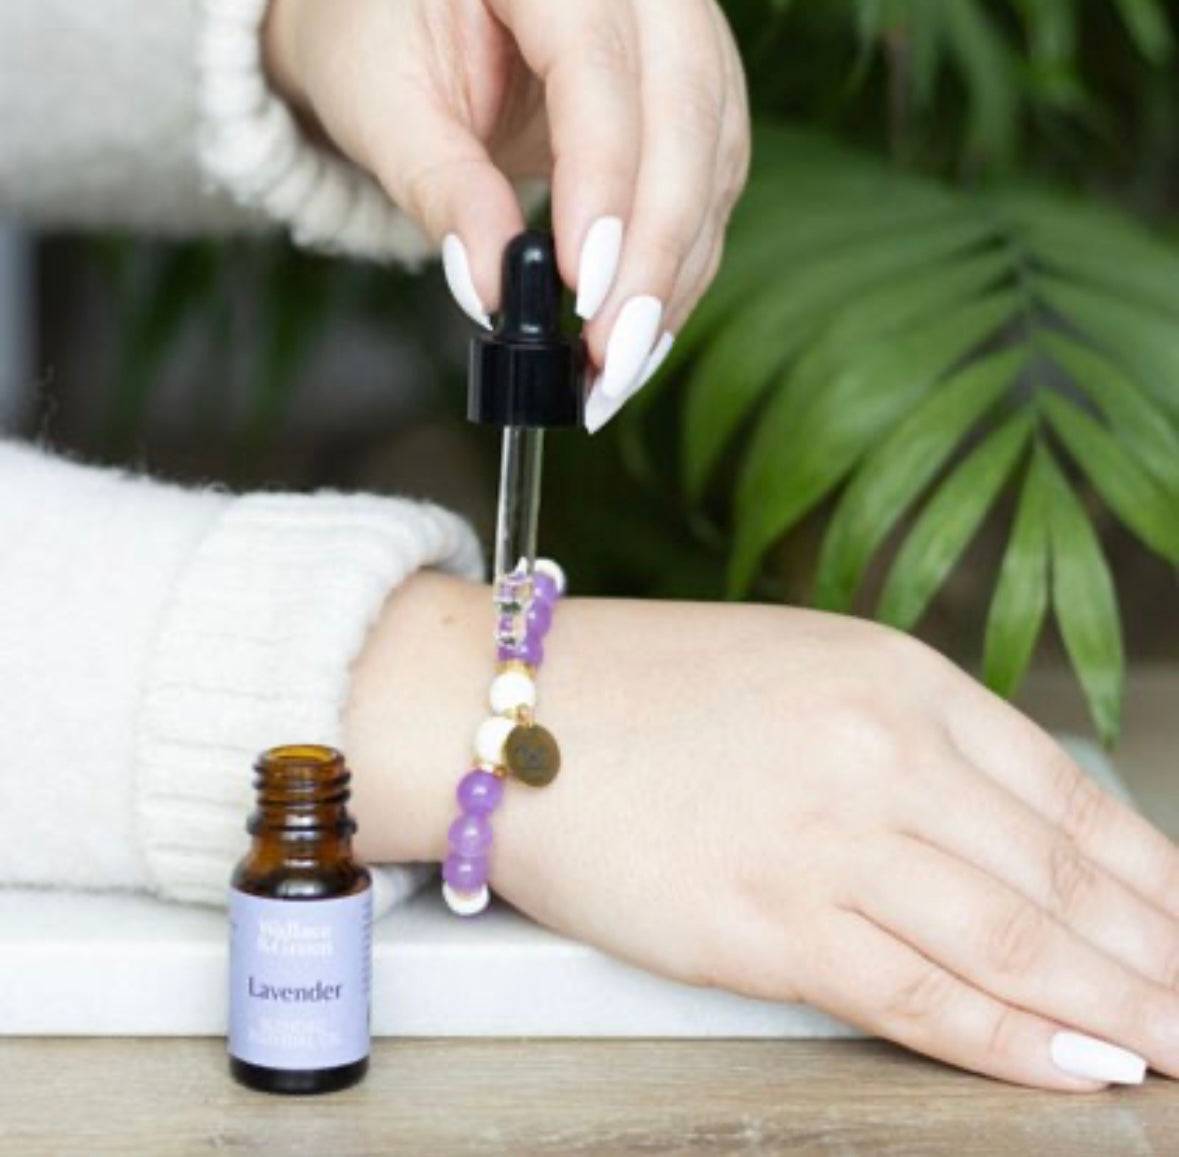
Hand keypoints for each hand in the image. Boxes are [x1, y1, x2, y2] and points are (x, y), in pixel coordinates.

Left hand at [264, 0, 750, 426]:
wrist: (406, 14)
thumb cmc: (380, 39)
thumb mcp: (385, 109)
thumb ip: (441, 191)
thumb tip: (491, 291)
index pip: (596, 64)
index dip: (601, 180)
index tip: (582, 286)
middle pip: (683, 111)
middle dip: (653, 253)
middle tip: (610, 358)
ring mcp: (679, 28)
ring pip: (712, 155)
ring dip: (674, 274)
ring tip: (620, 365)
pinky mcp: (695, 87)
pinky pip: (712, 179)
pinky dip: (680, 263)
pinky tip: (644, 328)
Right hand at [347, 575, 1178, 1089]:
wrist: (514, 716)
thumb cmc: (649, 687)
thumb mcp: (805, 670)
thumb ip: (909, 738)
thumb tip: (1005, 828)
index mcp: (897, 678)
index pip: (1069, 793)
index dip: (1153, 878)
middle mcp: (881, 754)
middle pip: (1061, 879)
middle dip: (1155, 957)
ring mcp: (828, 842)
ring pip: (1014, 945)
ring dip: (1112, 1009)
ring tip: (1170, 1048)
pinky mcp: (768, 927)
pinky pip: (921, 998)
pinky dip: (1011, 1045)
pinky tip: (1075, 1069)